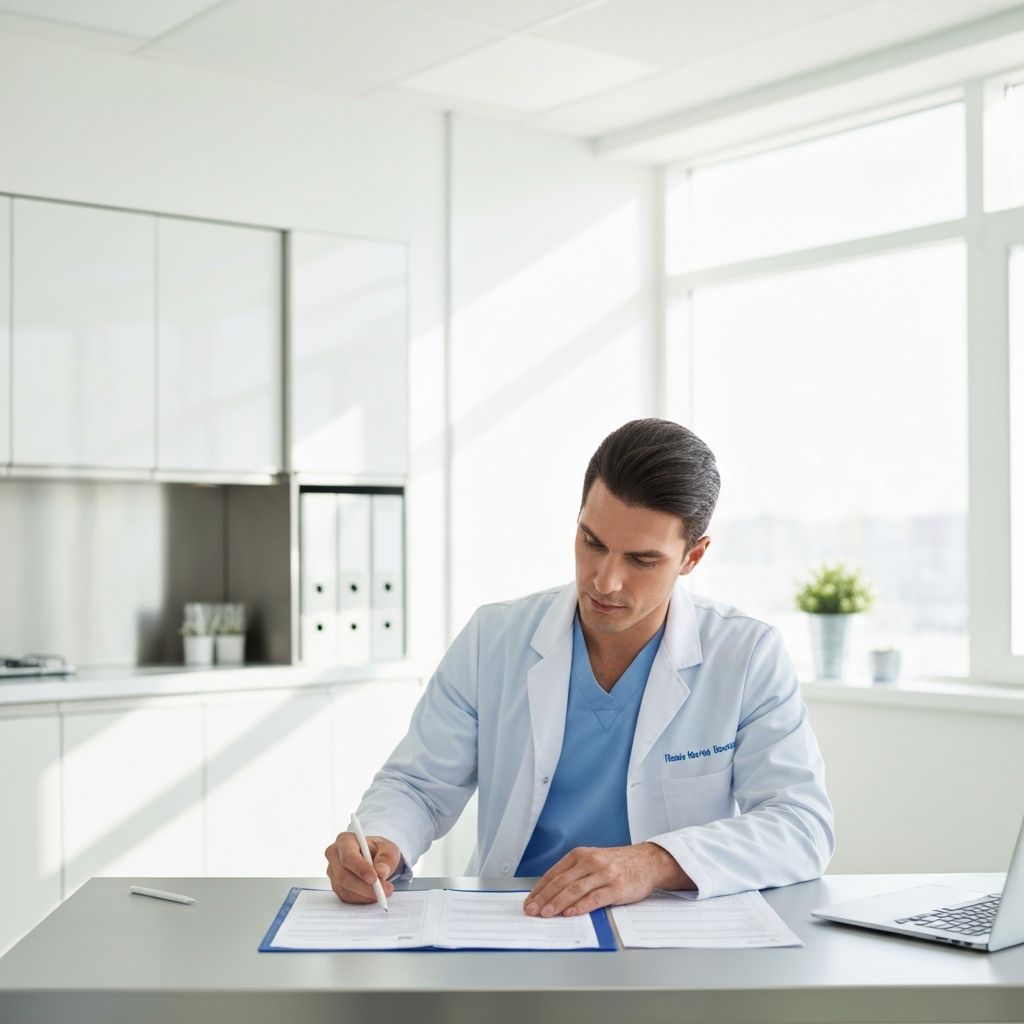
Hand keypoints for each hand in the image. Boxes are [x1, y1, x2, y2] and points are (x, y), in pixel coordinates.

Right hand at [325, 831, 400, 903]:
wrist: (375, 858)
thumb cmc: (379, 850)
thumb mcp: (388, 849)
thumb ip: (386, 858)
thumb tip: (380, 871)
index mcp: (345, 840)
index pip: (348, 857)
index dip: (360, 869)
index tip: (374, 878)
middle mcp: (334, 856)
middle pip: (344, 876)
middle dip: (365, 887)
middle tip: (385, 890)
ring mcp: (333, 873)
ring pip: (344, 889)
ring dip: (365, 895)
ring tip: (383, 892)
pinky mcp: (336, 886)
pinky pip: (346, 897)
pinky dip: (362, 899)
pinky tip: (373, 895)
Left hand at [523, 842, 692, 917]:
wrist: (647, 861)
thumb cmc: (617, 864)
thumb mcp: (593, 860)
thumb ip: (575, 873)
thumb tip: (551, 894)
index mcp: (580, 855)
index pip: (554, 873)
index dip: (539, 889)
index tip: (529, 901)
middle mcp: (590, 861)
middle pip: (561, 882)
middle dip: (543, 897)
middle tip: (532, 910)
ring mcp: (603, 874)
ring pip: (575, 889)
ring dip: (557, 903)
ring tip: (546, 914)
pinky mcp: (616, 887)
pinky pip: (594, 898)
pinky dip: (580, 906)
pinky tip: (570, 913)